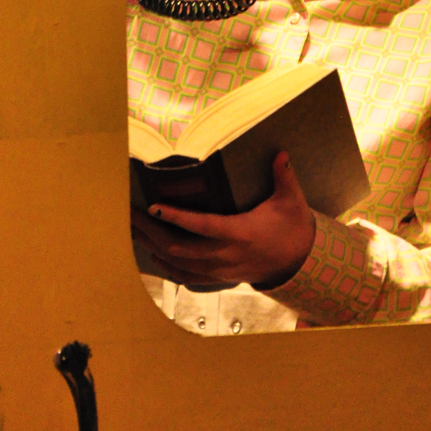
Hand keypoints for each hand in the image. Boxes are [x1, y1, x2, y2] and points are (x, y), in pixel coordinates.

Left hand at [130, 151, 316, 288]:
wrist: (299, 264)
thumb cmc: (293, 228)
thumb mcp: (291, 202)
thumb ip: (284, 177)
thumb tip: (280, 153)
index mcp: (240, 233)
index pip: (202, 226)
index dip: (176, 217)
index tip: (154, 205)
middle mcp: (225, 255)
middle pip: (179, 248)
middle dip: (152, 232)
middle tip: (131, 215)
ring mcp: (219, 270)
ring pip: (177, 264)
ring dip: (153, 247)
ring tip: (133, 230)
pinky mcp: (218, 277)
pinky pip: (184, 276)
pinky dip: (165, 266)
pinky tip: (152, 253)